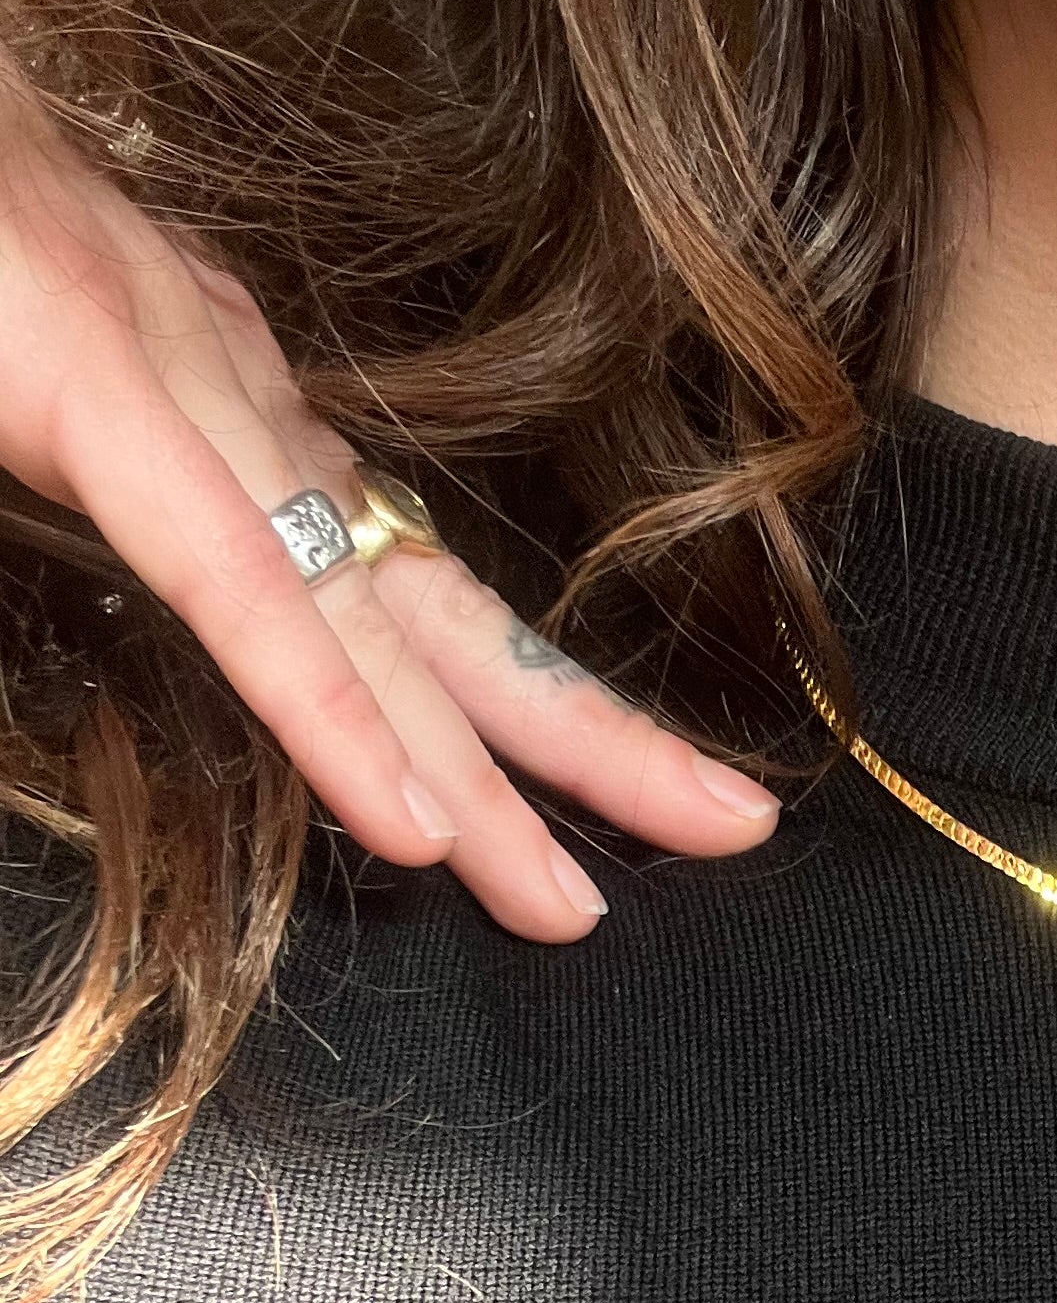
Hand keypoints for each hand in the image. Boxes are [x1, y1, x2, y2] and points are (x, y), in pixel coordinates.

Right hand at [0, 52, 778, 941]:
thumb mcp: (76, 417)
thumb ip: (170, 516)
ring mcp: (190, 406)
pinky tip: (410, 825)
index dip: (530, 701)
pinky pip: (236, 587)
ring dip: (484, 777)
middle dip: (594, 743)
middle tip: (732, 834)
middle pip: (449, 623)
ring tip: (576, 903)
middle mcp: (251, 424)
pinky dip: (326, 712)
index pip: (416, 594)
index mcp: (245, 436)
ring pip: (374, 628)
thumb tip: (246, 591)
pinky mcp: (103, 399)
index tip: (643, 790)